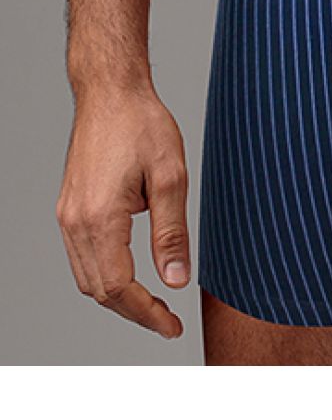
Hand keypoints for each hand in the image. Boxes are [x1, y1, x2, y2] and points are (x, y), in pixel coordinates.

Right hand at [56, 88, 188, 337]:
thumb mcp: (171, 177)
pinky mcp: (70, 208)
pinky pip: (82, 257)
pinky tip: (131, 274)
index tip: (173, 326)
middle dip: (134, 312)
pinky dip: (105, 275)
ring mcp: (67, 216)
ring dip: (118, 297)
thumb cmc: (142, 125)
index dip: (147, 313)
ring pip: (87, 277)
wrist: (111, 93)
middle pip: (99, 291)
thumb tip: (176, 279)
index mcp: (99, 218)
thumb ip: (172, 233)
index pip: (120, 288)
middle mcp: (74, 223)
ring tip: (154, 305)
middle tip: (168, 321)